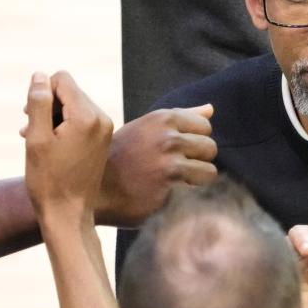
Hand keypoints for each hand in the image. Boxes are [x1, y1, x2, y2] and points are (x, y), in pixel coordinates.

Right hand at [23, 71, 113, 227]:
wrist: (68, 214)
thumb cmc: (48, 180)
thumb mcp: (36, 139)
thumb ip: (38, 103)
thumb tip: (40, 75)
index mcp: (88, 116)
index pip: (62, 80)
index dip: (41, 93)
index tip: (31, 117)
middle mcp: (102, 119)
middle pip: (69, 91)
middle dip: (47, 106)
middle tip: (30, 129)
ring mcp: (105, 130)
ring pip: (74, 106)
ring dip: (53, 117)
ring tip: (35, 138)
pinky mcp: (103, 140)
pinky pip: (81, 120)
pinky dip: (64, 127)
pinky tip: (48, 144)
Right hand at [95, 105, 217, 226]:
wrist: (96, 191)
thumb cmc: (119, 157)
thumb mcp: (144, 128)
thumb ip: (180, 117)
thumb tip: (211, 109)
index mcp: (163, 119)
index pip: (205, 127)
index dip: (195, 140)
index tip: (178, 150)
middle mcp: (169, 139)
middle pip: (210, 148)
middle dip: (198, 160)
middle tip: (176, 168)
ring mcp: (170, 166)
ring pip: (210, 172)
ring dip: (196, 180)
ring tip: (174, 183)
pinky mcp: (171, 192)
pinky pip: (199, 193)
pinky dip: (188, 197)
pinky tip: (168, 196)